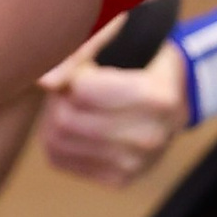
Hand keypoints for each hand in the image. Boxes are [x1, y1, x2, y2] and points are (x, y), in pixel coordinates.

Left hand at [36, 35, 190, 186]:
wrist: (171, 98)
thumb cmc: (141, 58)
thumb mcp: (120, 36)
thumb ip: (82, 49)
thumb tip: (45, 82)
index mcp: (159, 98)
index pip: (82, 90)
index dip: (73, 72)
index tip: (85, 67)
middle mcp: (151, 137)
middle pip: (66, 118)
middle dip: (60, 96)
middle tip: (73, 85)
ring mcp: (136, 164)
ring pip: (57, 140)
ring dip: (53, 116)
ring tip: (73, 103)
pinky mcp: (118, 180)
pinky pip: (59, 159)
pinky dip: (56, 138)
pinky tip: (75, 124)